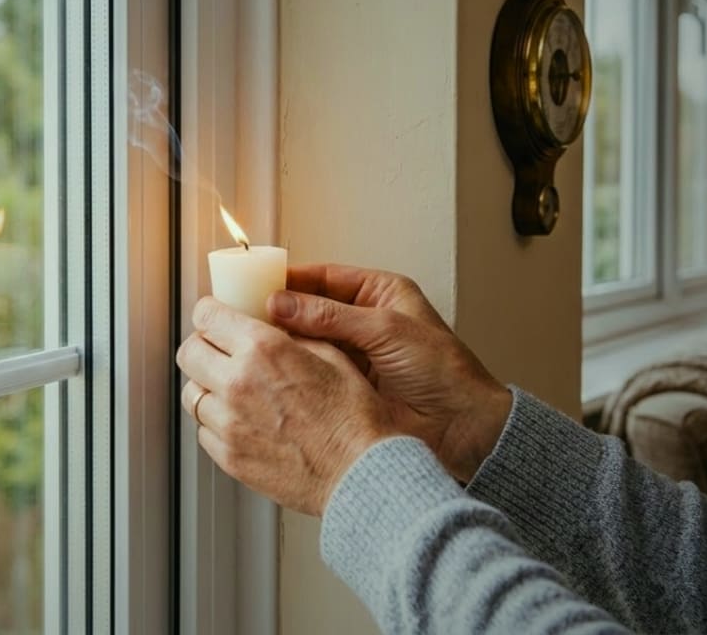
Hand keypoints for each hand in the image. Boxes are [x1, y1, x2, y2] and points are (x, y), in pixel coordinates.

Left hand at [176, 296, 396, 516]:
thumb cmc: (356, 418)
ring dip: (208, 387)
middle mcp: (238, 382)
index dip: (210, 314)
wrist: (361, 472)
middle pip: (189, 353)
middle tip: (219, 352)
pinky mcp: (228, 456)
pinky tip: (243, 422)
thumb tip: (273, 328)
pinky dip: (217, 423)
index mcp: (263, 350)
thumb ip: (293, 337)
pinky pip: (204, 431)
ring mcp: (229, 423)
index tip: (215, 318)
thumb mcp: (332, 356)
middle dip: (202, 347)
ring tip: (234, 392)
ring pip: (192, 394)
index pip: (207, 318)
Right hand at [268, 264, 510, 483]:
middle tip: (242, 313)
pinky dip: (291, 371)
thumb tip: (282, 303)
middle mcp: (363, 322)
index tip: (255, 284)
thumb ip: (332, 316)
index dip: (289, 280)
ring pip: (306, 342)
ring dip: (281, 343)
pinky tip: (269, 371)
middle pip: (309, 309)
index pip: (324, 278)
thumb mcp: (387, 331)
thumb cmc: (445, 372)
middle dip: (278, 312)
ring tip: (248, 342)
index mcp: (379, 294)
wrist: (464, 428)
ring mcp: (353, 356)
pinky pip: (311, 372)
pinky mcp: (346, 386)